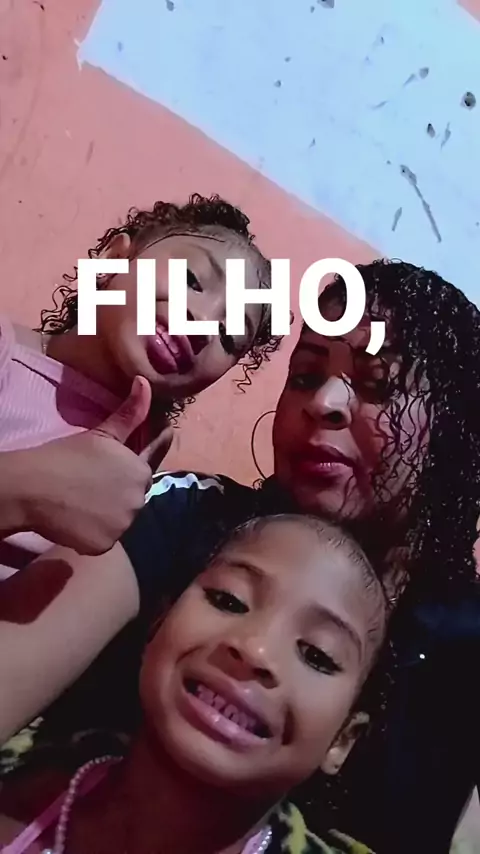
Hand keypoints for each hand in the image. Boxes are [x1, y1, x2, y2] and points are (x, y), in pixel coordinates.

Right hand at [23, 376, 172, 554]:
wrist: (34, 487)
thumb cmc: (66, 455)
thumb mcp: (102, 433)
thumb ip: (130, 413)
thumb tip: (145, 382)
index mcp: (141, 471)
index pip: (148, 469)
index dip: (133, 466)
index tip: (117, 468)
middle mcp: (139, 500)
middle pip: (134, 497)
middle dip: (120, 491)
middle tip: (90, 484)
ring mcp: (123, 525)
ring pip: (120, 520)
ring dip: (109, 514)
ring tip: (82, 503)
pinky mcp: (105, 545)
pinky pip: (104, 540)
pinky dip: (94, 534)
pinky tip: (76, 521)